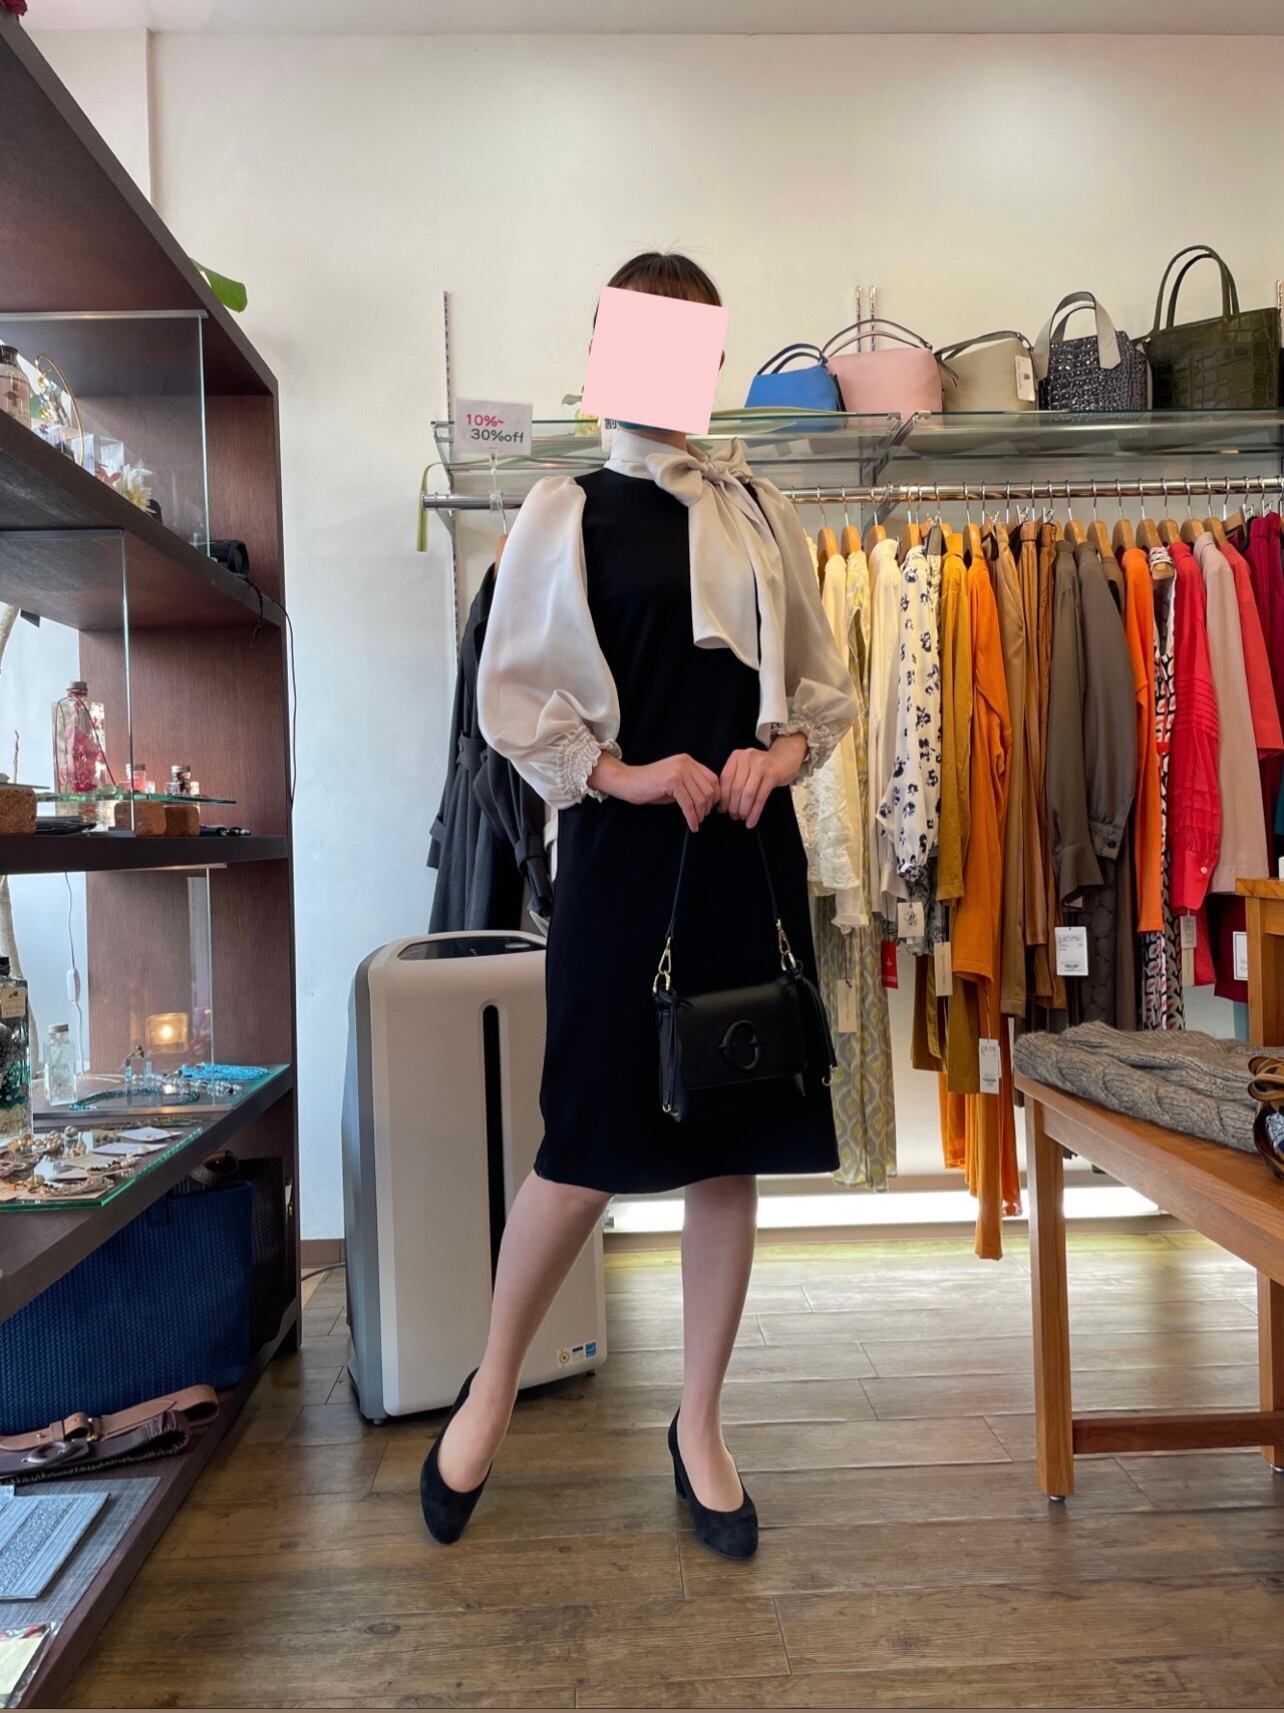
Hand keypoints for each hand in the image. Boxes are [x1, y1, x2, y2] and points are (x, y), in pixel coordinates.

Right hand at [593, 751, 718, 831]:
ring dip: (700, 814)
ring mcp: (679, 771)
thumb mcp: (676, 782)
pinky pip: (688, 804)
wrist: (628, 782)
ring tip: (695, 822)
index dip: (715, 796)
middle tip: (701, 818)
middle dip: (708, 807)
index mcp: (688, 761)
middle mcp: (686, 763)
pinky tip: (692, 825)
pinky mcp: (672, 781)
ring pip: (700, 798)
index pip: (713, 779)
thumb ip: (691, 785)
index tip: (709, 809)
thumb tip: (709, 800)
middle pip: (709, 789)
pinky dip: (692, 817)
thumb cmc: (651, 786)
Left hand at [719, 734, 807, 828]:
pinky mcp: (773, 775)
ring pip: (748, 794)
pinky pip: (760, 798)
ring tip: (742, 818)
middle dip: (733, 806)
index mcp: (737, 756)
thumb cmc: (763, 766)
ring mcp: (761, 765)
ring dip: (744, 810)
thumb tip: (723, 803)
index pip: (725, 779)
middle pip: (736, 788)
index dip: (723, 797)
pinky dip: (755, 812)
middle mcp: (747, 758)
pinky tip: (752, 821)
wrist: (786, 757)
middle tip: (734, 816)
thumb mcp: (746, 766)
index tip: (722, 809)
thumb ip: (734, 778)